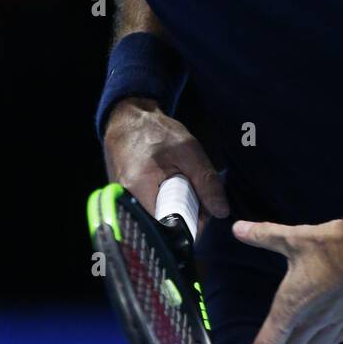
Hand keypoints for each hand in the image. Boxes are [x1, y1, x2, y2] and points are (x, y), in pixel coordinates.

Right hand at [104, 98, 228, 235]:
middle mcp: (125, 200)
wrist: (128, 118)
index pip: (170, 225)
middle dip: (185, 213)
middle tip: (195, 192)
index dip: (192, 221)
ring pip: (157, 217)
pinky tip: (168, 184)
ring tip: (181, 184)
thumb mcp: (188, 151)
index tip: (204, 208)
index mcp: (140, 188)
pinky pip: (148, 209)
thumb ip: (206, 181)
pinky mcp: (122, 197)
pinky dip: (163, 201)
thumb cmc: (157, 131)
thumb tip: (221, 212)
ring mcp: (121, 200)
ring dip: (174, 207)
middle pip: (163, 223)